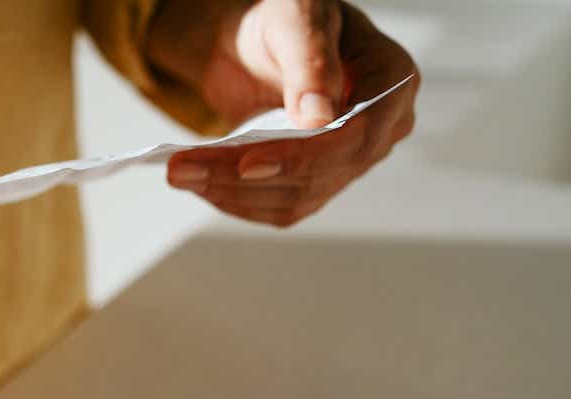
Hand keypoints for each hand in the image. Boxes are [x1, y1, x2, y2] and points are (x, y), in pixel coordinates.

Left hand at [150, 0, 417, 226]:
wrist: (262, 41)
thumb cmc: (289, 18)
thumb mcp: (297, 19)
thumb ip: (310, 62)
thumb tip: (319, 118)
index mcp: (392, 82)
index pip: (357, 136)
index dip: (303, 156)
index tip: (248, 164)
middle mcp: (380, 129)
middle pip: (319, 174)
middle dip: (245, 176)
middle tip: (183, 168)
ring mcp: (348, 162)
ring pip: (293, 198)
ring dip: (229, 192)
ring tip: (178, 172)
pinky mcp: (316, 182)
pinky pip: (278, 208)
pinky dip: (234, 200)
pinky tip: (199, 181)